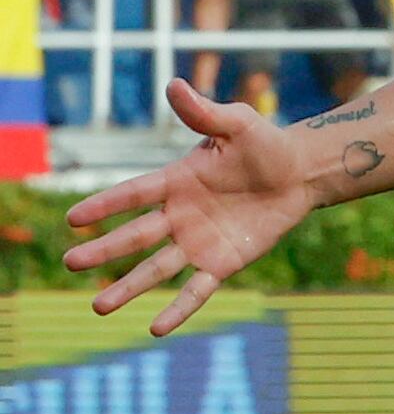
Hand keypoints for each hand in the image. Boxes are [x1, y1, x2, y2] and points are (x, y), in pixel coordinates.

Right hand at [64, 81, 319, 335]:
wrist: (301, 174)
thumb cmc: (266, 145)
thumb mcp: (237, 123)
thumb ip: (204, 112)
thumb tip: (174, 84)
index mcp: (176, 181)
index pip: (134, 194)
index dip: (106, 206)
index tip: (74, 218)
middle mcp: (180, 215)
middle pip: (135, 236)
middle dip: (104, 250)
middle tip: (72, 263)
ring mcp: (199, 242)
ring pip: (157, 269)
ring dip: (129, 288)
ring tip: (99, 307)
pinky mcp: (223, 262)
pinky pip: (196, 289)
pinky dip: (179, 308)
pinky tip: (157, 329)